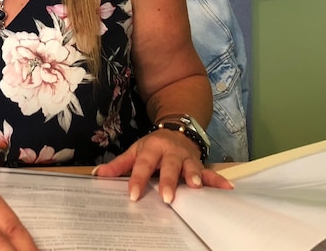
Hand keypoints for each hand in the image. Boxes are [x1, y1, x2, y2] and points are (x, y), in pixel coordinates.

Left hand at [92, 129, 232, 203]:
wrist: (178, 126)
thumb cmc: (154, 145)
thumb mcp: (136, 151)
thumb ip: (119, 165)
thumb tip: (97, 174)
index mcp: (152, 149)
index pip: (143, 165)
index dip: (137, 180)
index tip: (132, 195)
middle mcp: (170, 152)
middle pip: (169, 167)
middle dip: (169, 181)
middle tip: (167, 198)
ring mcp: (186, 158)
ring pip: (191, 167)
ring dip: (195, 176)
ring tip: (197, 187)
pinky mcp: (199, 163)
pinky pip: (210, 172)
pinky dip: (218, 179)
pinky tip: (227, 188)